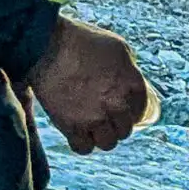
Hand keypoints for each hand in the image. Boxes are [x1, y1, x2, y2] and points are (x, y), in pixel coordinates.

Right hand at [27, 16, 148, 154]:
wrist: (46, 45)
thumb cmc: (80, 40)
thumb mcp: (117, 47)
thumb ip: (128, 69)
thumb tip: (129, 83)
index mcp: (131, 82)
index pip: (141, 109)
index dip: (132, 111)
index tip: (121, 110)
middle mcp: (117, 103)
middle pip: (125, 130)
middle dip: (116, 125)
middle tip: (104, 118)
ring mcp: (95, 117)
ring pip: (108, 143)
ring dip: (101, 137)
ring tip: (91, 127)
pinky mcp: (72, 126)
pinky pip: (84, 148)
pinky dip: (82, 143)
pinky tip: (78, 133)